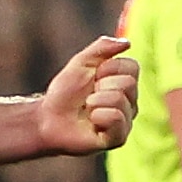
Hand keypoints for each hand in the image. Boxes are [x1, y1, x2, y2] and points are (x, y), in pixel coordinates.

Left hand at [34, 33, 137, 155]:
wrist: (48, 117)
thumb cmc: (65, 91)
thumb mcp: (81, 62)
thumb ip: (103, 48)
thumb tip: (127, 43)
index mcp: (125, 82)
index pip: (132, 66)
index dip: (108, 68)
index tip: (94, 76)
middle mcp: (130, 102)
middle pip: (128, 83)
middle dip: (101, 85)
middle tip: (88, 96)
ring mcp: (126, 121)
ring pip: (120, 100)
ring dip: (95, 101)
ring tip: (87, 109)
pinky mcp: (118, 138)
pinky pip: (117, 119)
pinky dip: (98, 116)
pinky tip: (91, 122)